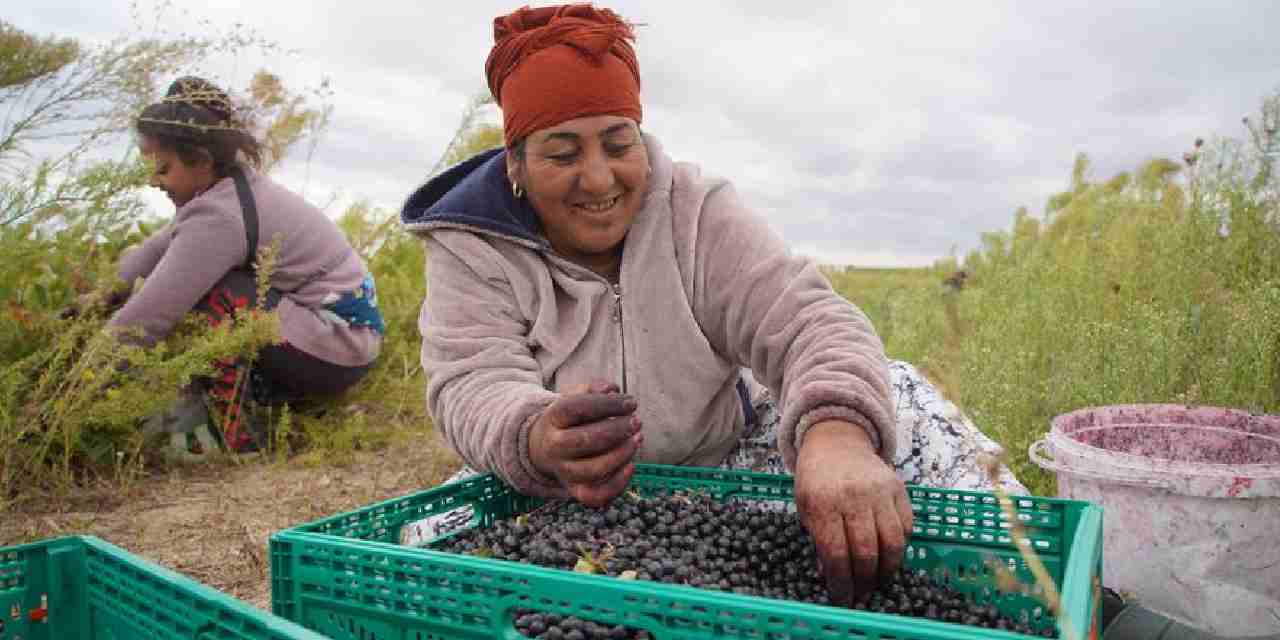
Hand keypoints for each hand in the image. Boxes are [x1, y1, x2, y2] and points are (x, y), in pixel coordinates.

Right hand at [529, 380, 642, 507]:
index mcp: (552, 418)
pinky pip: (596, 495)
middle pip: (585, 440)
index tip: (631, 402)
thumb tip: (612, 389)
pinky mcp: (575, 490)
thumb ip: (593, 389)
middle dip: (617, 430)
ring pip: (593, 470)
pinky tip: (631, 465)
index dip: (607, 404)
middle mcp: (554, 446)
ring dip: (621, 455)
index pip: (576, 409)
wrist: (542, 448)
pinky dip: (617, 484)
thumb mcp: (574, 397)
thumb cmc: (569, 419)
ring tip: (637, 439)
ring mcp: (563, 471)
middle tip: (637, 421)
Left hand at [794, 420, 913, 606]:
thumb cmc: (815, 479)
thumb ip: (818, 539)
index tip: (842, 598)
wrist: (836, 440)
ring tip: (878, 579)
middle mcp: (854, 497)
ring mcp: (880, 491)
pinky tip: (889, 555)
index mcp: (823, 503)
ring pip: (892, 542)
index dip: (841, 582)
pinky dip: (900, 546)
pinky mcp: (899, 488)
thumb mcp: (805, 507)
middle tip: (861, 593)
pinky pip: (906, 526)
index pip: (836, 553)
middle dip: (865, 581)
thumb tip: (831, 575)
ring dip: (887, 569)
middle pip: (867, 551)